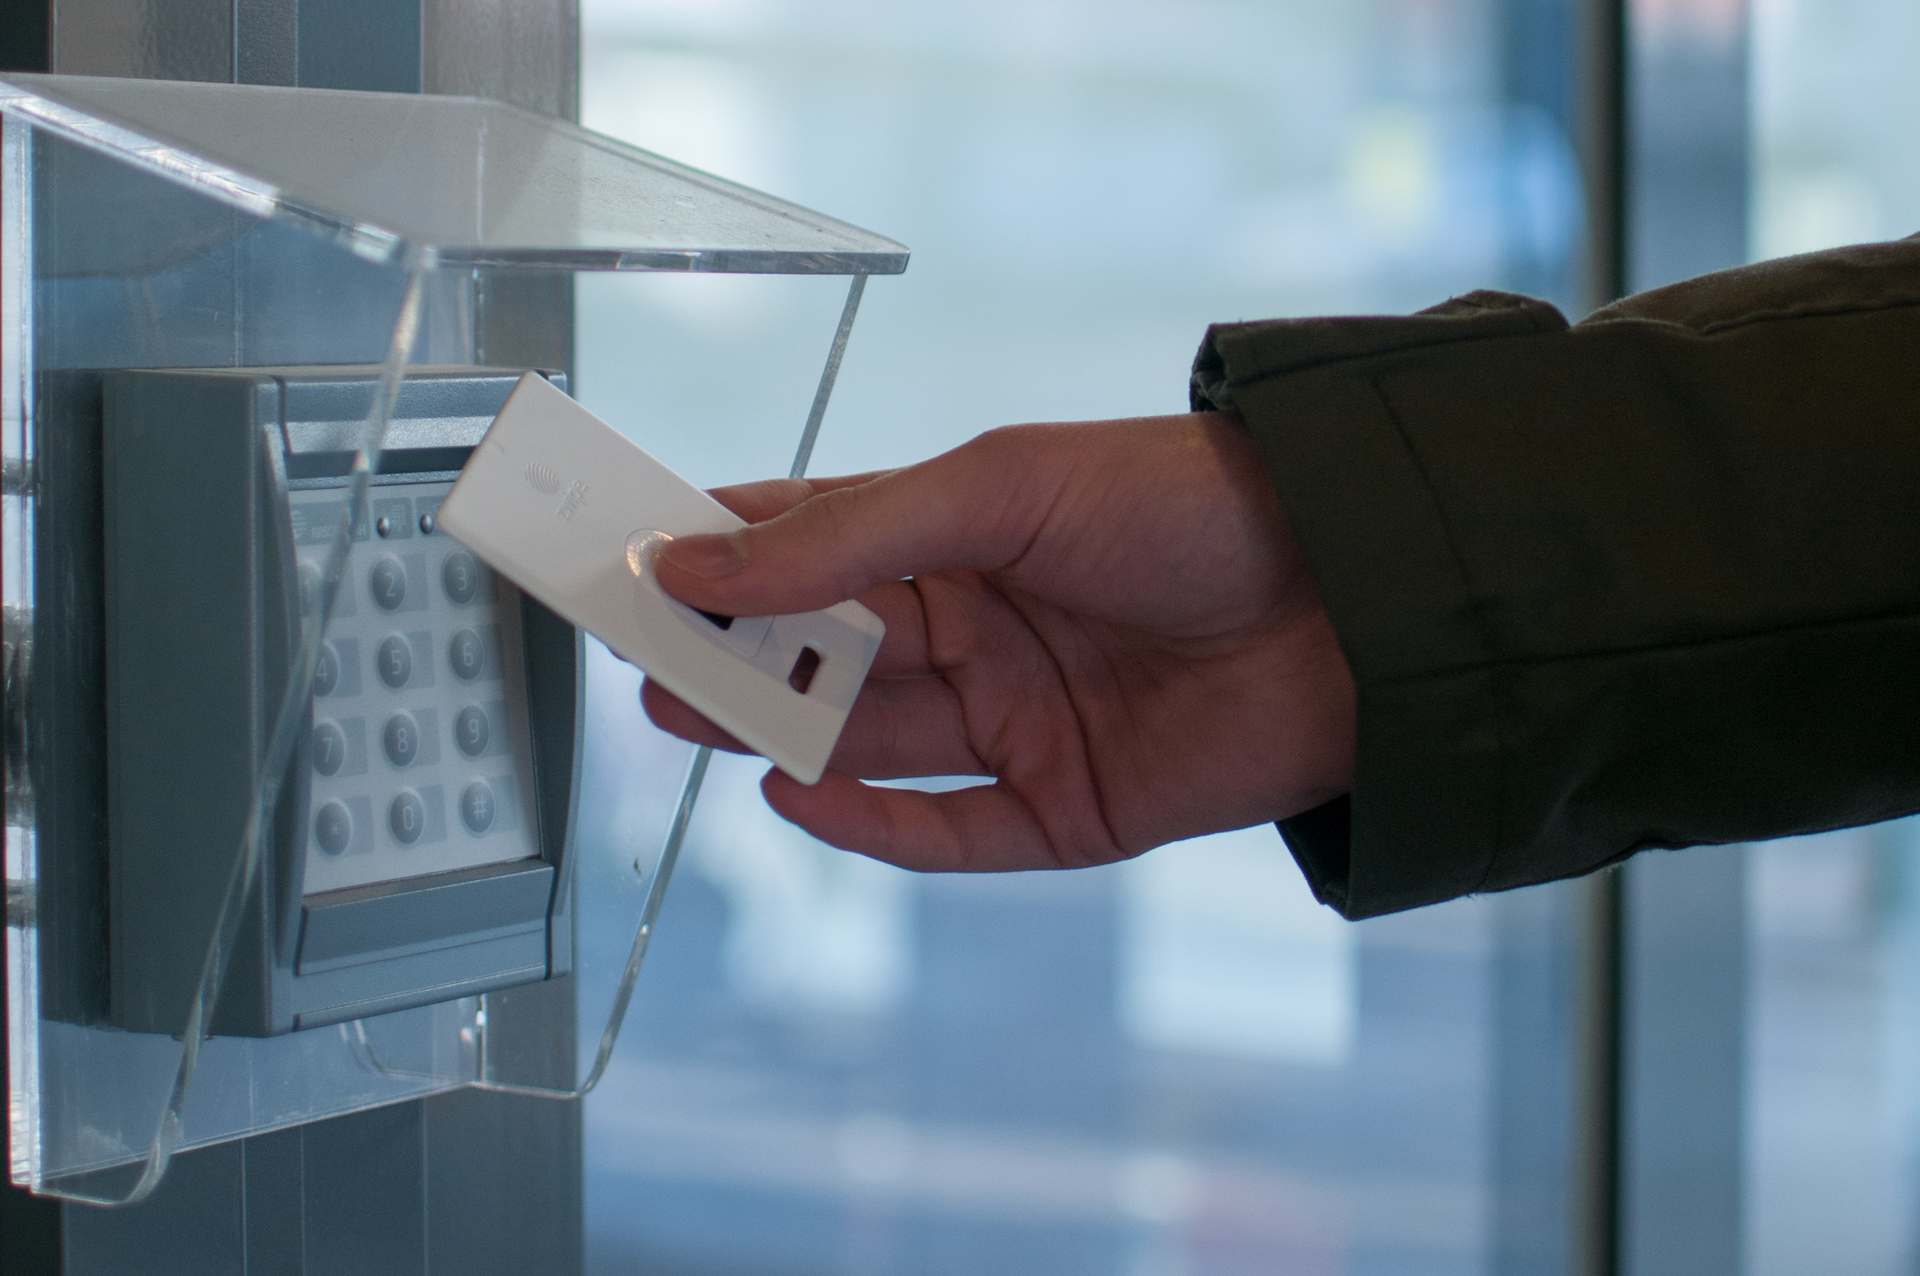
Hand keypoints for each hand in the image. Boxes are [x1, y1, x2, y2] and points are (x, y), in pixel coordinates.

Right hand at [643, 412, 1355, 871]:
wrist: (1360, 598)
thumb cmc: (1189, 505)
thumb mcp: (1004, 489)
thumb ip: (852, 533)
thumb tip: (701, 558)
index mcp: (968, 536)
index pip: (816, 541)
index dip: (723, 550)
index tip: (630, 554)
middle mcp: (988, 632)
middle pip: (828, 650)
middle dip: (733, 652)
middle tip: (638, 656)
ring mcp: (1024, 724)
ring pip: (872, 741)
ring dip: (778, 730)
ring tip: (685, 716)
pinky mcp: (1069, 809)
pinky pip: (948, 830)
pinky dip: (870, 824)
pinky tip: (796, 793)